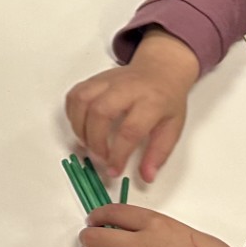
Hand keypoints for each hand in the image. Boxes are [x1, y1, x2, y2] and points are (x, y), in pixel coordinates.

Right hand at [64, 29, 199, 182]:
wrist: (160, 69)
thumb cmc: (166, 99)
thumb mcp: (173, 128)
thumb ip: (158, 154)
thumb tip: (147, 176)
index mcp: (151, 101)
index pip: (131, 130)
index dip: (119, 154)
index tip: (114, 170)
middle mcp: (127, 88)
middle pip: (101, 112)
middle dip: (95, 141)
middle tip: (99, 158)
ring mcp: (108, 81)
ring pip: (82, 101)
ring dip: (79, 128)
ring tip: (87, 145)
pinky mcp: (94, 79)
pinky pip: (75, 95)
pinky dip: (72, 114)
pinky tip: (81, 127)